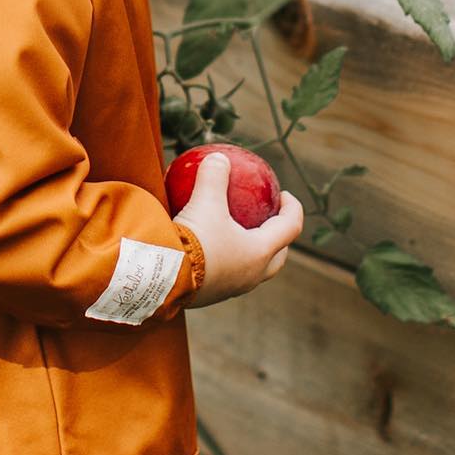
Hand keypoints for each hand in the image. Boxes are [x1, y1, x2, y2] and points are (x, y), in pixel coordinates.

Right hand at [174, 150, 304, 308]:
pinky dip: (228, 261)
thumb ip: (214, 176)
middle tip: (269, 219)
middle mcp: (251, 275)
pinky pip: (227, 277)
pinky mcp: (210, 296)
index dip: (293, 208)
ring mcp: (231, 289)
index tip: (284, 195)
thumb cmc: (193, 240)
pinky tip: (209, 248)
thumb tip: (218, 158)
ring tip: (240, 235)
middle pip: (277, 257)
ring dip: (252, 253)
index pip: (290, 228)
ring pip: (253, 271)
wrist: (161, 279)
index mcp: (259, 253)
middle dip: (278, 238)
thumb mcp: (205, 202)